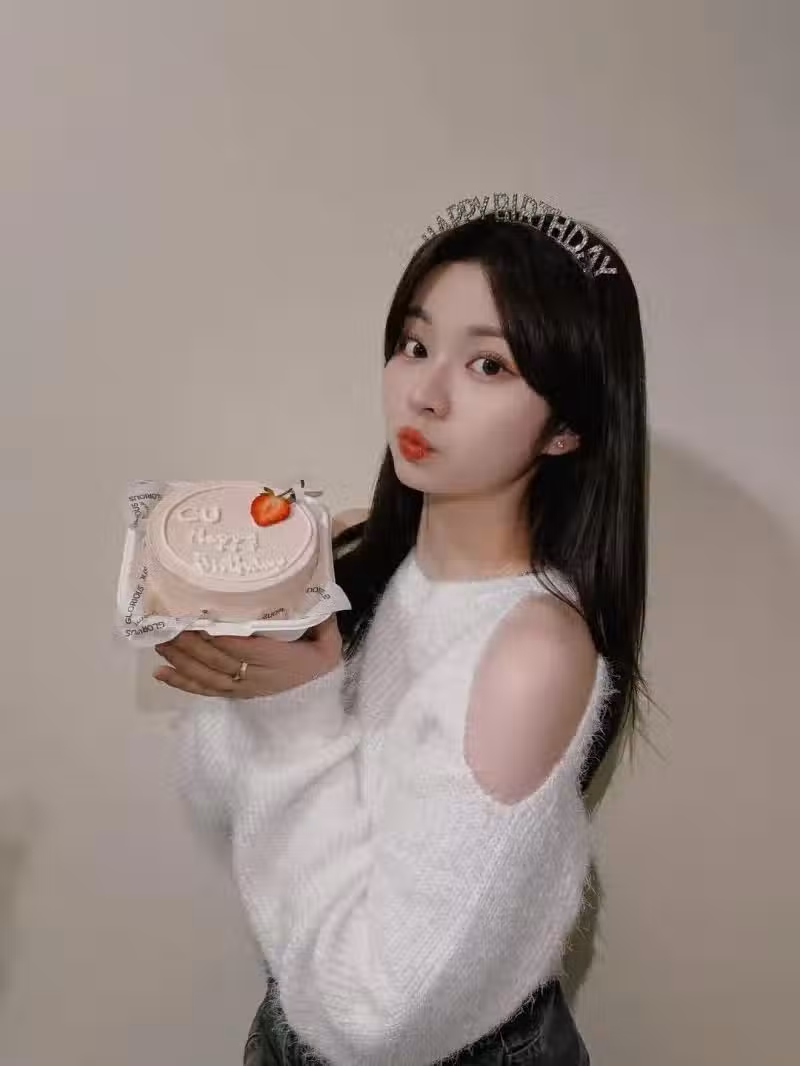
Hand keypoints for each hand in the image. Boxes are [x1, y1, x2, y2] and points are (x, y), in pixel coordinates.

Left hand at [153, 615, 342, 698]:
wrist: (318, 704)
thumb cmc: (319, 666)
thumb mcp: (329, 644)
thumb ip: (321, 620)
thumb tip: (316, 591)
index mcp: (278, 660)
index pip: (244, 649)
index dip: (220, 638)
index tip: (200, 620)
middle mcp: (256, 677)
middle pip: (219, 662)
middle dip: (192, 645)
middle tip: (170, 626)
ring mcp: (242, 689)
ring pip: (207, 676)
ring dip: (182, 661)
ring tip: (161, 643)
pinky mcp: (234, 696)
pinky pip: (204, 691)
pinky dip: (181, 683)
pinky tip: (161, 672)